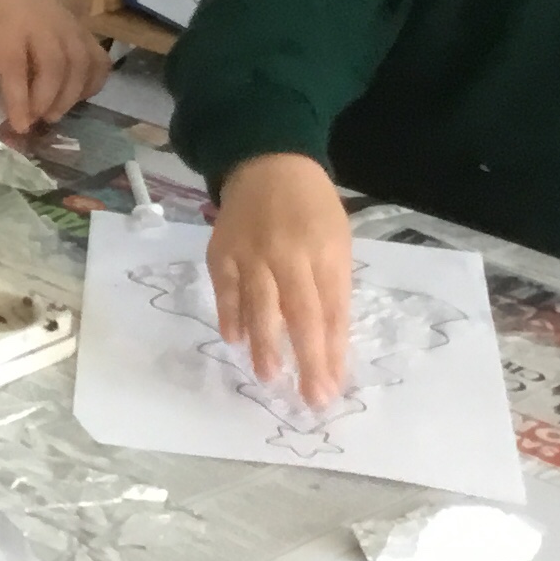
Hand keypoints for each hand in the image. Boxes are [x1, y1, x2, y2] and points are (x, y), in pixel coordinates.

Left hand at [0, 0, 108, 134]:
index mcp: (9, 26)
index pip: (16, 65)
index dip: (19, 97)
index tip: (19, 125)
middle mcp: (46, 28)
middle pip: (54, 68)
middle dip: (45, 101)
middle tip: (32, 124)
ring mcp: (71, 31)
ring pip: (79, 67)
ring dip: (68, 98)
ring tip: (50, 117)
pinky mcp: (88, 36)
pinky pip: (98, 63)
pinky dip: (91, 84)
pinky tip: (75, 99)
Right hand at [208, 152, 357, 407]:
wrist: (267, 163)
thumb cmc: (312, 207)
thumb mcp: (337, 242)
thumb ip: (332, 287)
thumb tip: (327, 342)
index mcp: (325, 252)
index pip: (332, 311)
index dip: (333, 351)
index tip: (333, 387)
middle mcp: (288, 254)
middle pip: (300, 315)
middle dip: (307, 359)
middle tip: (309, 397)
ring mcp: (251, 253)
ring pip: (260, 306)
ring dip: (265, 345)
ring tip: (269, 377)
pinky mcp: (221, 252)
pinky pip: (225, 290)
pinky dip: (230, 316)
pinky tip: (235, 340)